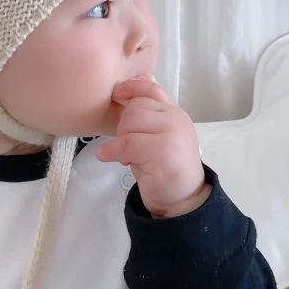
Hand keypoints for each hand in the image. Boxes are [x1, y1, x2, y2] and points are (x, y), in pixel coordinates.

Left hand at [96, 77, 210, 218]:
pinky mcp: (163, 153)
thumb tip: (122, 96)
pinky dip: (112, 150)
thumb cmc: (164, 168)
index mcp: (175, 113)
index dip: (132, 87)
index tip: (116, 93)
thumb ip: (146, 118)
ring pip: (131, 122)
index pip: (152, 89)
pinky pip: (127, 144)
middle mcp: (176, 119)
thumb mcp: (156, 137)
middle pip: (136, 106)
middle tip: (125, 145)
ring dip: (120, 138)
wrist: (183, 200)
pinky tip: (105, 156)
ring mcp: (172, 135)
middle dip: (123, 124)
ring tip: (127, 156)